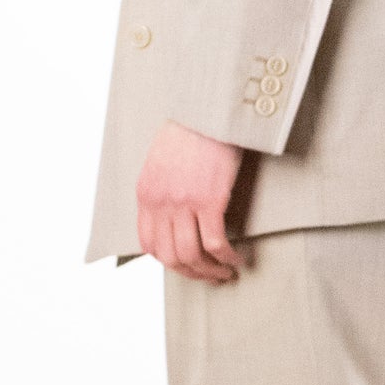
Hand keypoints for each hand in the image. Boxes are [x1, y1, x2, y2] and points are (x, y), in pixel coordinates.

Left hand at [136, 122, 244, 283]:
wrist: (209, 108)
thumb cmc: (192, 130)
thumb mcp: (163, 161)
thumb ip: (163, 189)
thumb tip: (176, 216)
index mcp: (146, 194)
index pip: (148, 244)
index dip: (168, 261)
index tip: (187, 264)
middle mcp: (160, 202)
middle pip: (170, 256)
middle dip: (191, 274)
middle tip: (210, 277)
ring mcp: (183, 203)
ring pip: (192, 255)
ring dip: (210, 271)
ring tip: (226, 273)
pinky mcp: (209, 200)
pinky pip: (216, 243)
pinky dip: (227, 258)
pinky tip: (237, 259)